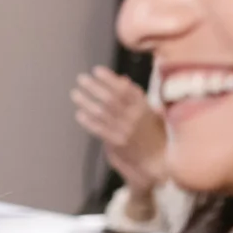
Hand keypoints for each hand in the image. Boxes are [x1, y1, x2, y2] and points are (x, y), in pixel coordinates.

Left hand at [71, 67, 166, 203]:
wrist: (157, 162)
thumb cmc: (155, 134)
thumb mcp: (151, 112)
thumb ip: (137, 97)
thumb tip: (122, 80)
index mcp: (144, 107)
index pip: (125, 88)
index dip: (109, 78)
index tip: (97, 70)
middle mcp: (135, 117)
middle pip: (111, 98)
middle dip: (95, 87)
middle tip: (81, 78)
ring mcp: (126, 130)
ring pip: (102, 112)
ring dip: (87, 102)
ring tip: (75, 93)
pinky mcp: (118, 143)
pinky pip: (100, 130)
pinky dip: (88, 121)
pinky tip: (79, 114)